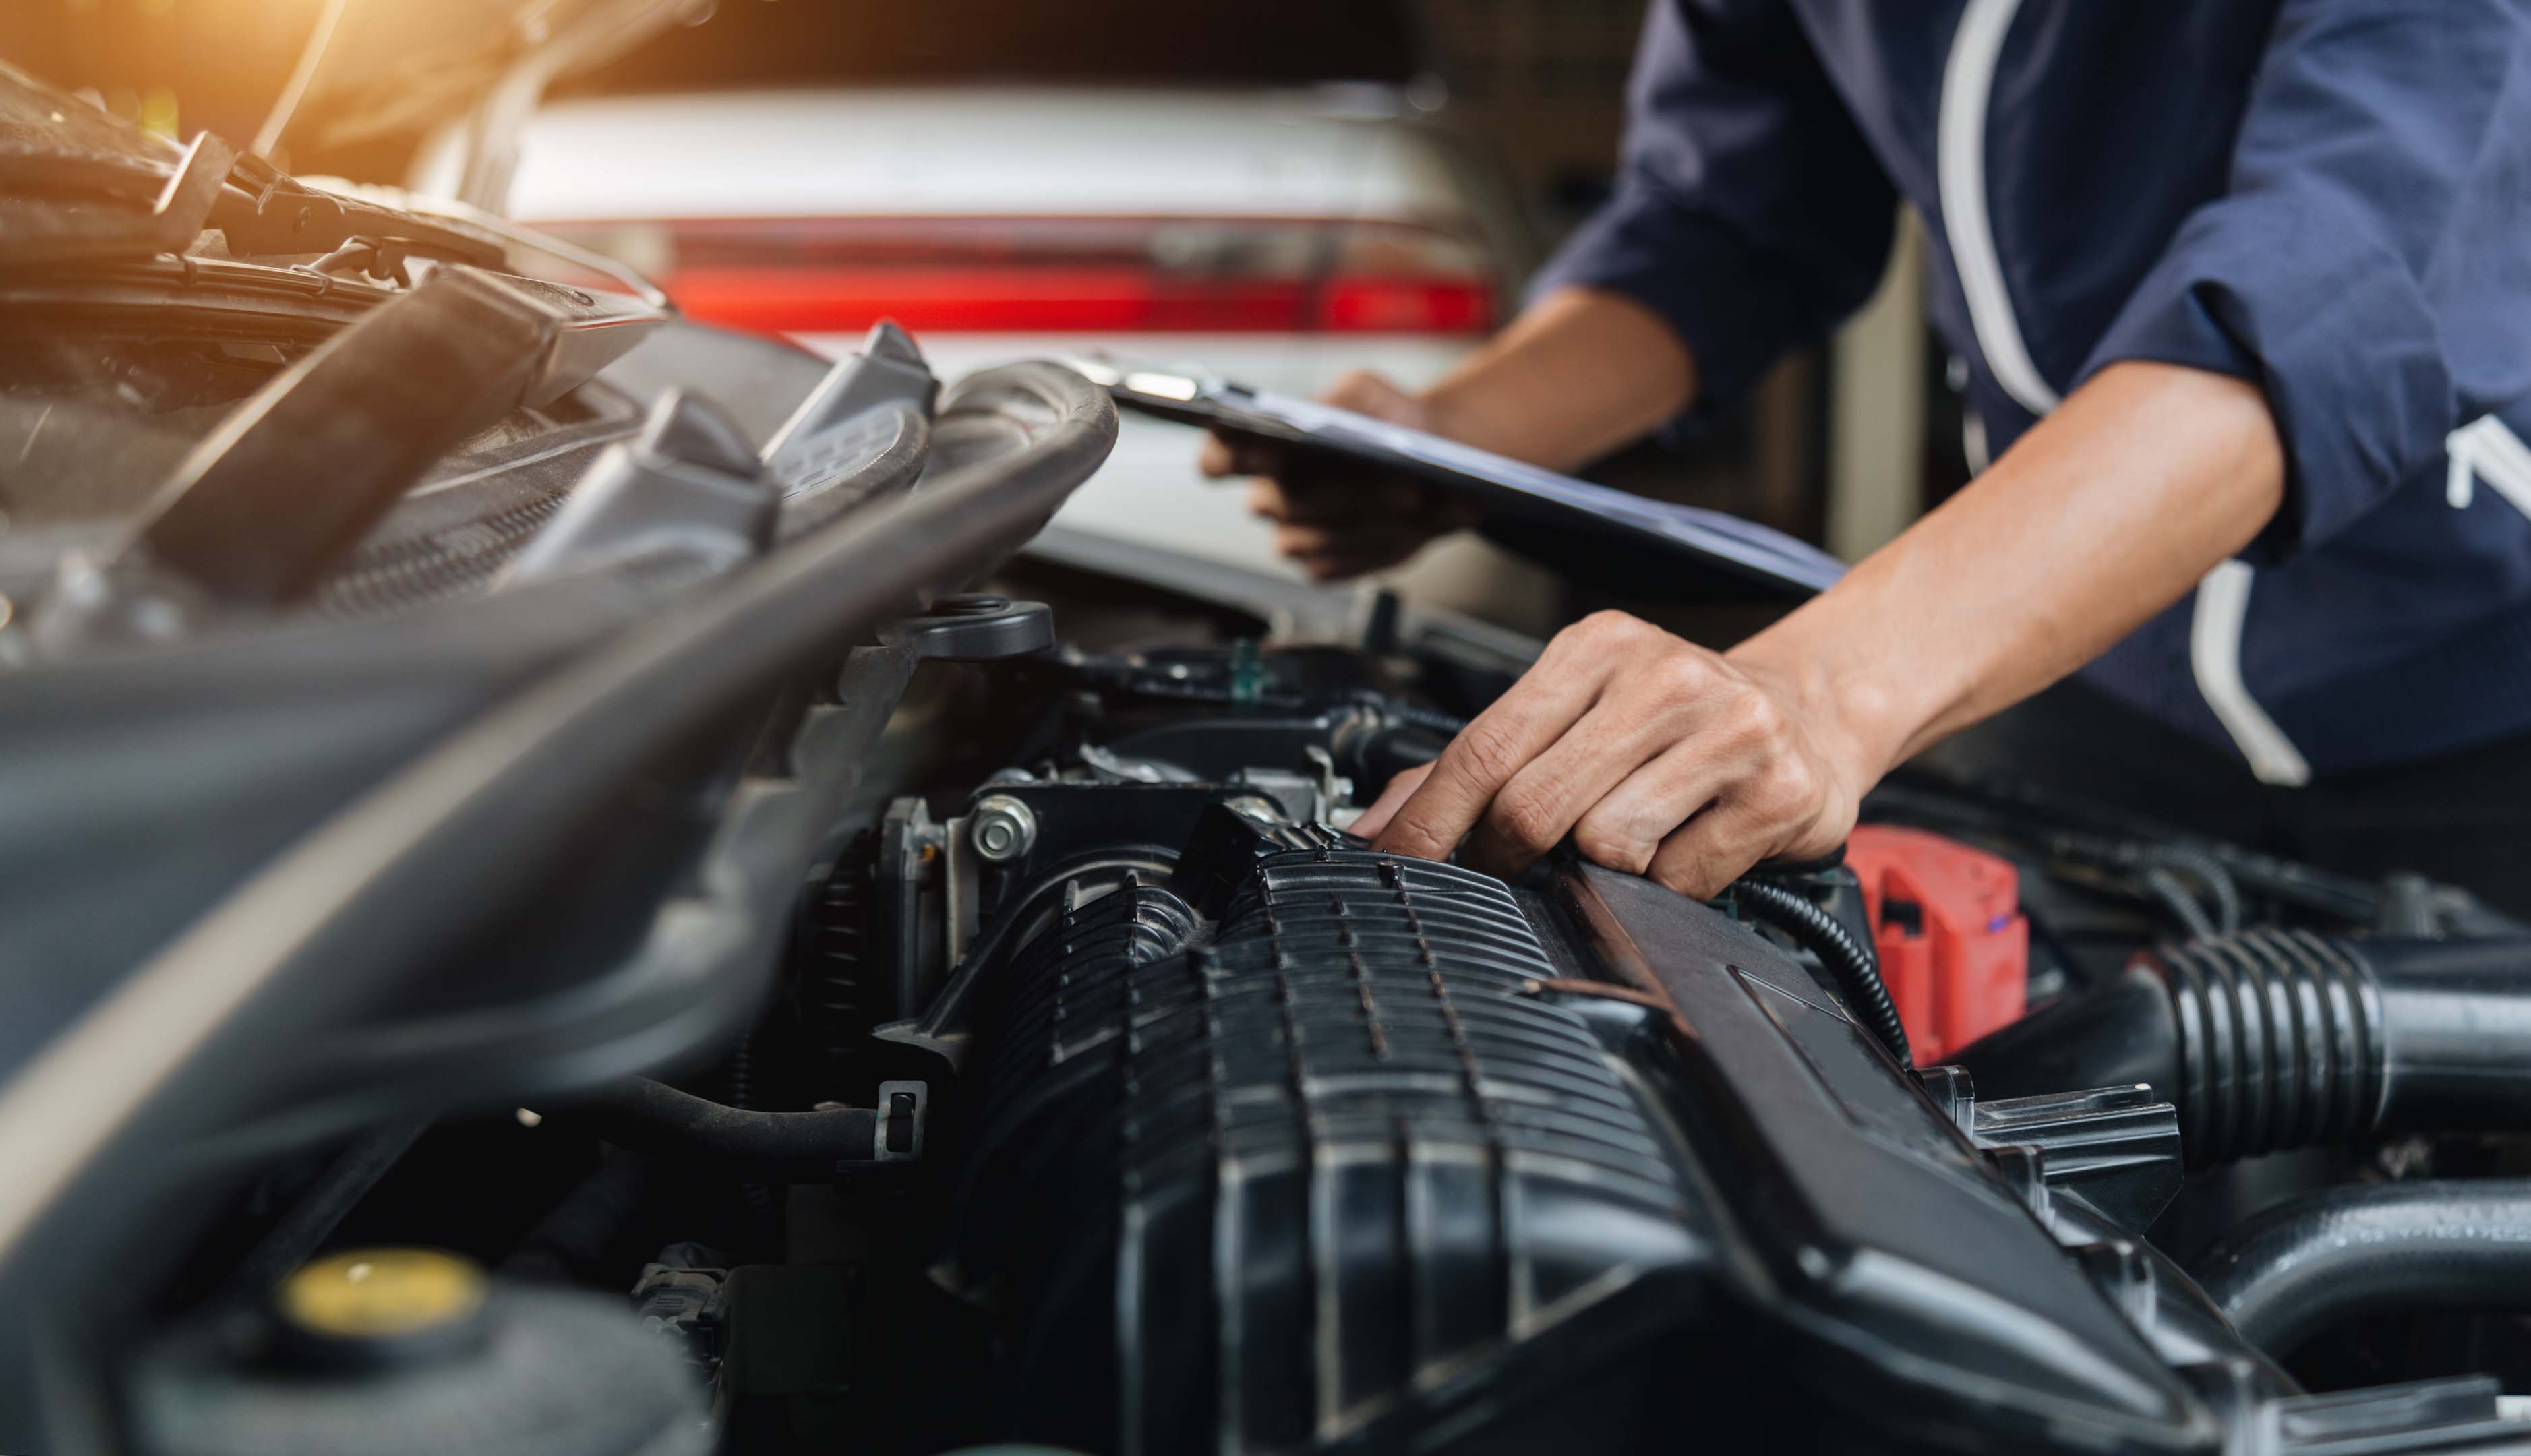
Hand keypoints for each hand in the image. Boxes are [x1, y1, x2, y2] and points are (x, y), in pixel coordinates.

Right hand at [1197, 370, 1475, 580]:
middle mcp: (1267, 495)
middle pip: (1282, 502)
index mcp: (1262, 446)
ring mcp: (1292, 535)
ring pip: (1307, 540)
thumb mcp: (1369, 391)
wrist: (1432, 465)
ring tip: (1414, 502)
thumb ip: (1342, 400)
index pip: (1218, 456)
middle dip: (1340, 492)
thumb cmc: (1389, 421)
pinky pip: (1333, 566)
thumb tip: (1326, 427)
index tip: (1265, 449)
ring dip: (1364, 523)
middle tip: (1399, 483)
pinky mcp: (1321, 566)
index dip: (1226, 457)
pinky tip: (1406, 530)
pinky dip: (1373, 549)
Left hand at [1349, 611, 1870, 897]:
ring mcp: (1730, 730)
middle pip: (1535, 805)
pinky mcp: (1777, 792)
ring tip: (1643, 829)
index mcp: (1599, 647)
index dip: (1431, 817)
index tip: (1393, 861)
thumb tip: (1379, 823)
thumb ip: (1485, 760)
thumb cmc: (1677, 718)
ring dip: (1608, 865)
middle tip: (1522, 861)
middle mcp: (1665, 676)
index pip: (1486, 743)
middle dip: (1510, 853)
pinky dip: (1671, 883)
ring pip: (1606, 847)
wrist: (1814, 707)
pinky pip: (1677, 880)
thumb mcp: (1581, 708)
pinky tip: (1693, 842)